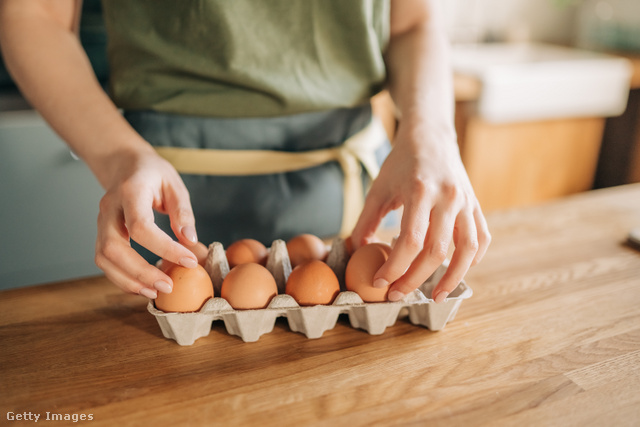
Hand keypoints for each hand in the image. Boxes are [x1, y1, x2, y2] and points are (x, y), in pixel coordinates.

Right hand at [94, 148, 199, 298]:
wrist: (123, 163)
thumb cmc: (151, 172)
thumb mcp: (174, 183)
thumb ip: (182, 211)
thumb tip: (190, 240)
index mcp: (130, 191)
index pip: (141, 226)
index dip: (165, 248)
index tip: (189, 261)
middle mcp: (109, 208)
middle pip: (114, 247)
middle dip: (140, 272)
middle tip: (167, 286)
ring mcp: (101, 221)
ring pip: (103, 258)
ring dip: (128, 280)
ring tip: (155, 292)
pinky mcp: (101, 233)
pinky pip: (104, 260)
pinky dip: (122, 277)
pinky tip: (143, 286)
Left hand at [351, 120, 490, 301]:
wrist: (430, 136)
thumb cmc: (401, 163)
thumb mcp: (378, 188)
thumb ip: (366, 220)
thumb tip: (355, 251)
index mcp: (421, 191)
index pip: (410, 240)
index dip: (394, 267)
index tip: (380, 282)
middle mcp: (448, 197)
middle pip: (435, 251)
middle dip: (414, 279)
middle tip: (397, 294)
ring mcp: (466, 201)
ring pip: (465, 250)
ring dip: (451, 278)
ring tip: (435, 297)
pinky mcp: (476, 204)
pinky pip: (480, 238)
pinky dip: (473, 258)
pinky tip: (458, 271)